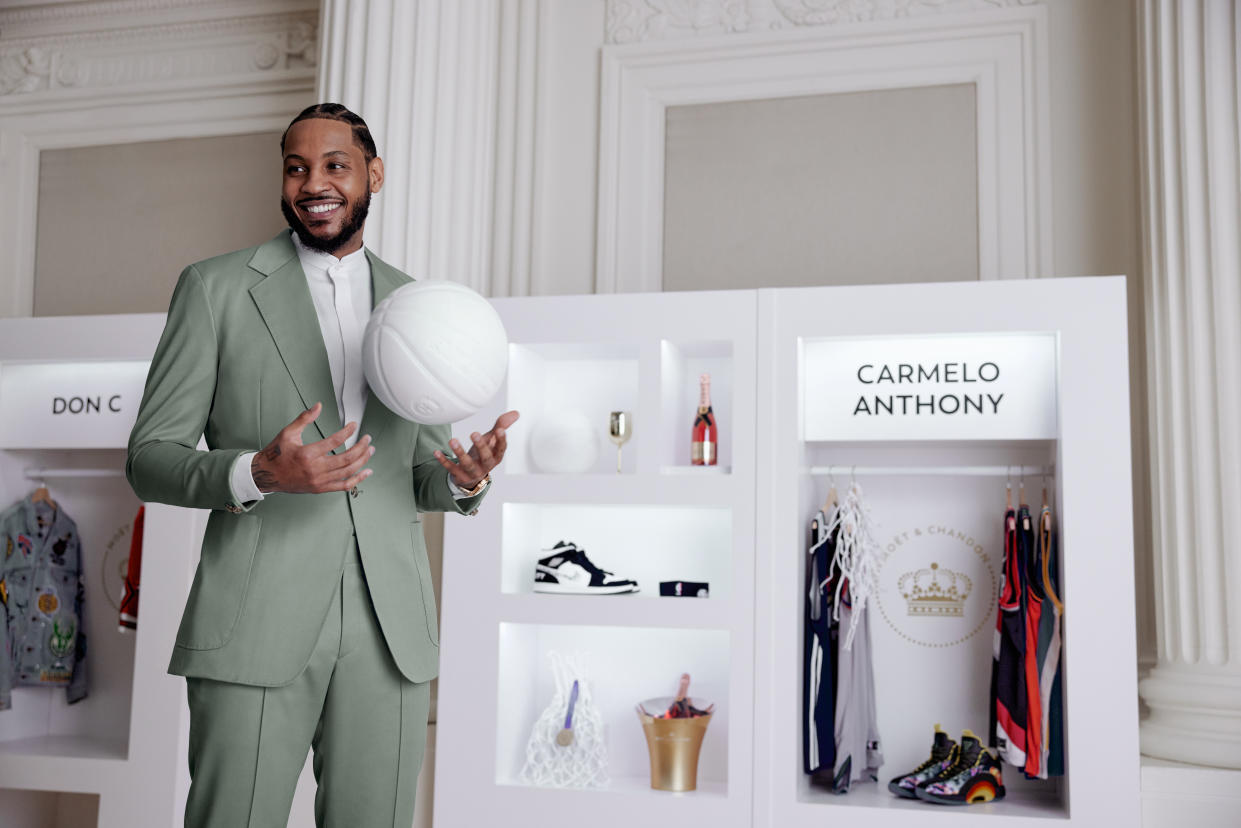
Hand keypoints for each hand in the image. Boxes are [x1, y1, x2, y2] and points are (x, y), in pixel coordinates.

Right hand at [251, 402, 375, 493]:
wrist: (266, 475)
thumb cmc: (276, 454)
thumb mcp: (288, 433)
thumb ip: (305, 418)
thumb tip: (318, 405)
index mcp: (307, 454)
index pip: (334, 441)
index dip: (347, 431)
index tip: (354, 425)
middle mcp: (315, 469)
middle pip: (346, 458)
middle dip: (361, 447)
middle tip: (367, 439)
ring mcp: (319, 481)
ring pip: (348, 471)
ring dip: (362, 461)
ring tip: (370, 450)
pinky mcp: (320, 488)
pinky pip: (343, 486)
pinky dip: (357, 479)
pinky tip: (366, 472)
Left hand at [433, 410, 519, 489]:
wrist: (472, 478)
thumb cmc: (483, 456)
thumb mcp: (492, 441)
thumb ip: (501, 426)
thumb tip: (515, 413)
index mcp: (495, 457)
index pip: (501, 449)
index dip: (501, 440)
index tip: (500, 430)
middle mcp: (485, 466)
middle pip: (485, 457)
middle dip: (481, 446)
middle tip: (474, 434)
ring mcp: (472, 472)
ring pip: (467, 464)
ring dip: (460, 452)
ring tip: (453, 440)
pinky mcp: (459, 475)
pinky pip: (451, 468)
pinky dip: (444, 460)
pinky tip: (437, 452)